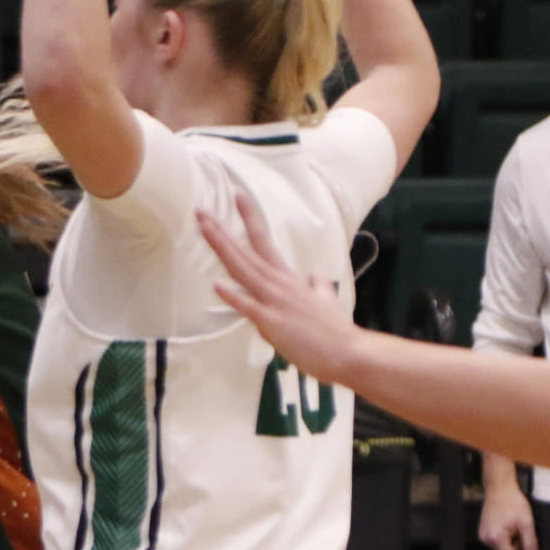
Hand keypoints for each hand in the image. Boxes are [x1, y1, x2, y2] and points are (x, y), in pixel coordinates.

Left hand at [196, 194, 355, 383]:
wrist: (349, 353)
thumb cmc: (335, 331)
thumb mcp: (327, 301)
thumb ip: (319, 286)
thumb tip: (316, 274)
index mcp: (287, 278)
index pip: (264, 241)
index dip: (250, 218)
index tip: (237, 196)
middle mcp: (279, 284)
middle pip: (245, 253)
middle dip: (221, 232)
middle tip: (201, 211)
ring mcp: (275, 302)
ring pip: (243, 271)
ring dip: (222, 249)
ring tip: (205, 229)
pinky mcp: (273, 323)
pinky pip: (249, 308)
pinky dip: (234, 296)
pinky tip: (217, 285)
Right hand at [478, 482, 538, 549]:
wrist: (499, 490)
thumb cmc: (513, 503)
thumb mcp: (527, 523)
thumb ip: (530, 543)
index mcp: (497, 538)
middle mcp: (487, 539)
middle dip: (518, 547)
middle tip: (524, 532)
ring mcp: (483, 536)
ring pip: (502, 548)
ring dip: (512, 542)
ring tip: (516, 525)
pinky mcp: (483, 532)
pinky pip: (497, 542)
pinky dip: (506, 538)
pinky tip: (509, 525)